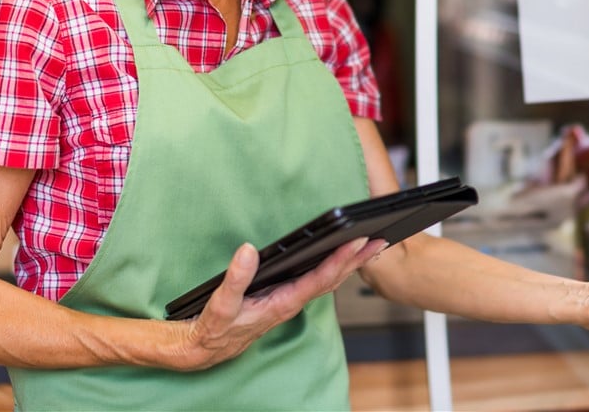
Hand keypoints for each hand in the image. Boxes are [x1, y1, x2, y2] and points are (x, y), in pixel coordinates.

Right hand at [175, 236, 386, 370]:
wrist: (207, 349)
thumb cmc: (215, 330)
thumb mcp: (221, 305)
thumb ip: (236, 279)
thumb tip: (249, 251)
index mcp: (282, 303)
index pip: (320, 279)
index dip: (340, 260)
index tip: (357, 242)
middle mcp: (292, 302)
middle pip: (334, 279)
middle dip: (358, 260)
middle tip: (380, 239)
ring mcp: (292, 300)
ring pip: (330, 280)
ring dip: (352, 263)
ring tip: (372, 245)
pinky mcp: (287, 297)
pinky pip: (319, 280)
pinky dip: (336, 267)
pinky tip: (343, 257)